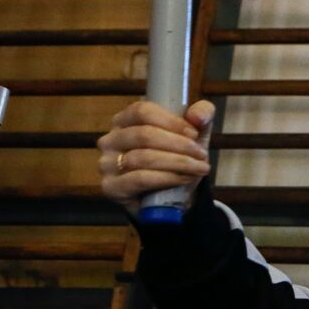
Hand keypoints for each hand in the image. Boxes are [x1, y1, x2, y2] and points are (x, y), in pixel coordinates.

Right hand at [97, 100, 214, 212]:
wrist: (172, 197)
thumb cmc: (178, 157)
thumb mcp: (195, 133)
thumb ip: (202, 114)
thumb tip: (197, 116)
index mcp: (126, 119)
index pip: (142, 111)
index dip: (171, 121)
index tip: (195, 134)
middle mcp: (111, 139)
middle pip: (144, 135)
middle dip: (179, 145)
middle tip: (202, 155)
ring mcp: (107, 164)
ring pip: (143, 157)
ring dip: (178, 163)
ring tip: (200, 168)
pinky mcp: (111, 187)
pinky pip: (139, 179)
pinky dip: (167, 178)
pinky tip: (184, 179)